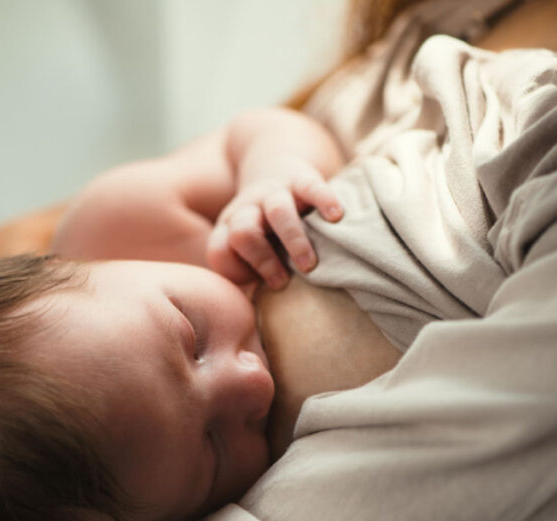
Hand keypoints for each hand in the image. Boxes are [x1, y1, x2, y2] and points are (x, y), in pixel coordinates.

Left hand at [206, 158, 341, 287]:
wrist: (272, 164)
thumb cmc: (266, 226)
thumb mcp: (250, 247)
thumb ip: (252, 277)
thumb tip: (268, 320)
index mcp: (229, 228)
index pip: (220, 252)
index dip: (237, 271)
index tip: (260, 285)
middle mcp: (247, 209)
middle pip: (243, 232)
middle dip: (263, 260)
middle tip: (284, 283)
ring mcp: (273, 192)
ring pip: (278, 212)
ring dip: (294, 241)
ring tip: (309, 266)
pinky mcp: (300, 179)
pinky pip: (311, 186)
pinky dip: (324, 201)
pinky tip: (336, 218)